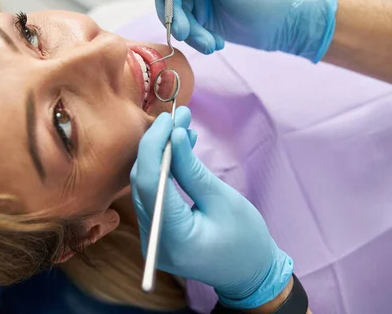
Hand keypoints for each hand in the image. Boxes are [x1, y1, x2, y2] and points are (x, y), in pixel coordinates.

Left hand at [130, 107, 292, 308]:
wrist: (249, 273)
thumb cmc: (245, 240)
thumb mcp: (222, 200)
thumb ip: (192, 170)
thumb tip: (174, 136)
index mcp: (174, 238)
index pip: (150, 183)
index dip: (155, 145)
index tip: (167, 119)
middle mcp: (154, 241)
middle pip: (142, 183)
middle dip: (157, 145)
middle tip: (175, 117)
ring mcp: (151, 240)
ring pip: (144, 186)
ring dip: (159, 155)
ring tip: (180, 128)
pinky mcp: (155, 233)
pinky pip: (152, 195)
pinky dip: (163, 170)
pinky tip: (177, 151)